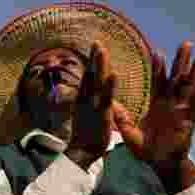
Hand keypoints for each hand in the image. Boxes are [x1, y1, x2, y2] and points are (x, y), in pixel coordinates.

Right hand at [65, 42, 116, 168]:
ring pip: (97, 82)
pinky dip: (110, 86)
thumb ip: (93, 104)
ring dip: (100, 65)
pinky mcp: (102, 114)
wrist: (81, 153)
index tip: (96, 47)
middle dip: (94, 58)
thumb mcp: (89, 116)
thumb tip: (95, 96)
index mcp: (85, 99)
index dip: (93, 62)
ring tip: (102, 50)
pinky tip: (113, 74)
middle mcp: (87, 99)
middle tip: (97, 42)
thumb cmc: (87, 135)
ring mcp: (93, 106)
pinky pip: (106, 98)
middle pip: (91, 75)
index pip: (90, 77)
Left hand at [114, 41, 194, 192]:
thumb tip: (108, 105)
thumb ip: (121, 118)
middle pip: (177, 78)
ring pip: (191, 88)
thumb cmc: (145, 150)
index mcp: (156, 105)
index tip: (157, 52)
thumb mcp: (129, 132)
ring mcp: (182, 111)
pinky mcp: (189, 121)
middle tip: (186, 43)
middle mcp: (170, 105)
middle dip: (181, 61)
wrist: (159, 165)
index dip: (158, 68)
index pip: (157, 82)